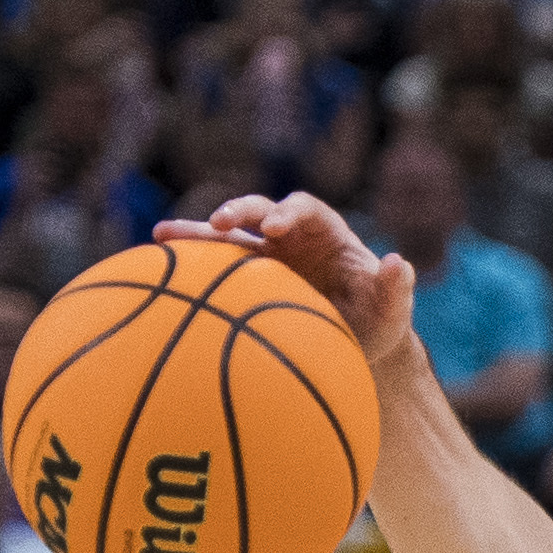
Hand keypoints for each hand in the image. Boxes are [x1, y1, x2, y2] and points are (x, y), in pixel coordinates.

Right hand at [162, 191, 416, 370]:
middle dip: (239, 211)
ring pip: (227, 236)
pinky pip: (214, 270)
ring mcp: (265, 257)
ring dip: (197, 233)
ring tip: (162, 235)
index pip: (306, 209)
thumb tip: (397, 262)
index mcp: (326, 233)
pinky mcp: (245, 281)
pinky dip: (189, 267)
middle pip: (260, 210)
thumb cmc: (376, 323)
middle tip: (219, 222)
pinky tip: (155, 271)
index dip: (290, 212)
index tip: (276, 228)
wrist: (354, 344)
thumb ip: (396, 289)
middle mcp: (291, 237)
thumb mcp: (391, 312)